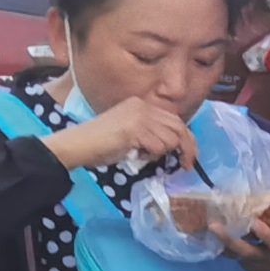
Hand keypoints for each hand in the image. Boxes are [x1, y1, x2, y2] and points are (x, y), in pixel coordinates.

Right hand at [49, 94, 194, 175]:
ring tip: (141, 153)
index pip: (175, 120)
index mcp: (141, 104)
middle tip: (187, 166)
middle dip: (188, 149)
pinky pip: (158, 147)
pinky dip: (151, 155)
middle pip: (180, 128)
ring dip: (161, 153)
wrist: (78, 144)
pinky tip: (136, 153)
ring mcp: (139, 116)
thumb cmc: (102, 143)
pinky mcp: (136, 129)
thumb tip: (177, 145)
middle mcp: (142, 106)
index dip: (187, 139)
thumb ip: (152, 132)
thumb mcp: (132, 132)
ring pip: (170, 139)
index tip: (190, 155)